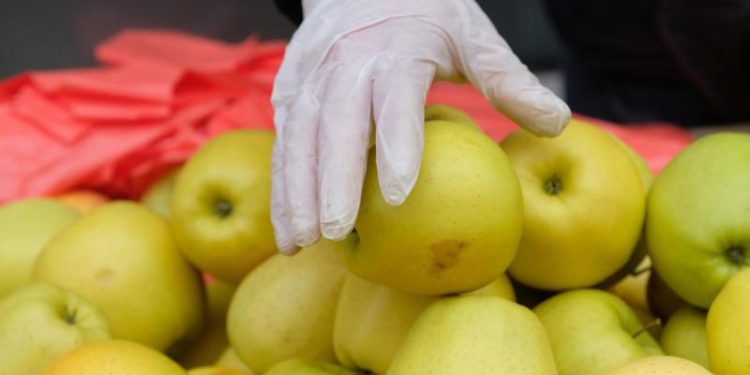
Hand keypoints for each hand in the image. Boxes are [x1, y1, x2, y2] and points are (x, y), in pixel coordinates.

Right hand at [271, 0, 570, 253]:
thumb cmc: (426, 13)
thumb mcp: (471, 33)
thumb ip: (507, 78)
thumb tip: (557, 124)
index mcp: (397, 46)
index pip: (395, 98)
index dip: (397, 143)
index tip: (401, 196)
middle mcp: (346, 60)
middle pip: (333, 123)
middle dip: (331, 180)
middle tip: (335, 234)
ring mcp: (311, 71)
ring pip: (297, 134)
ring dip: (293, 190)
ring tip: (297, 243)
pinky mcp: (290, 84)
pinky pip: (282, 136)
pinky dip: (281, 180)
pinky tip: (286, 221)